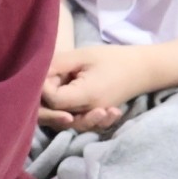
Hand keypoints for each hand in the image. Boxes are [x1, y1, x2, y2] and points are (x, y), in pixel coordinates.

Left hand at [41, 44, 162, 126]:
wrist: (142, 69)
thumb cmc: (112, 59)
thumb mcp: (82, 56)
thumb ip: (57, 66)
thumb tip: (34, 76)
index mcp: (87, 96)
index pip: (53, 100)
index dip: (43, 88)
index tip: (46, 71)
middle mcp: (90, 112)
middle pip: (55, 116)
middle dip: (46, 100)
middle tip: (52, 78)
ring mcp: (93, 117)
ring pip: (64, 122)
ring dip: (55, 107)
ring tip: (60, 87)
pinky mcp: (94, 117)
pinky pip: (77, 122)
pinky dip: (68, 114)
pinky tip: (66, 101)